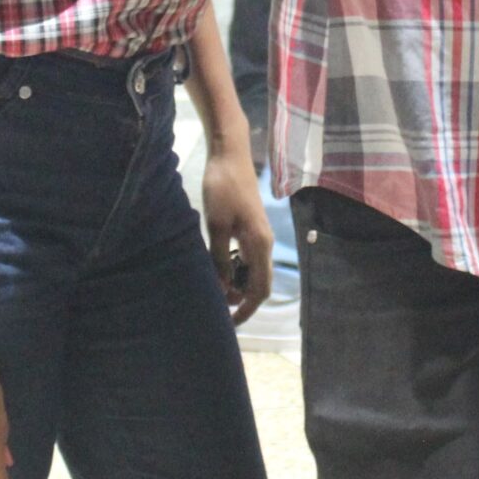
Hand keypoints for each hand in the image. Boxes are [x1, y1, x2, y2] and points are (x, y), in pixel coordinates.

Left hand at [199, 143, 274, 321]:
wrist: (230, 155)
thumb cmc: (222, 188)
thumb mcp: (216, 226)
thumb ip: (218, 259)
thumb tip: (220, 289)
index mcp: (259, 246)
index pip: (260, 289)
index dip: (247, 309)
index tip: (230, 322)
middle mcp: (265, 244)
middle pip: (259, 283)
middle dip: (241, 299)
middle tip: (216, 305)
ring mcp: (259, 235)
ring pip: (252, 271)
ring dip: (236, 283)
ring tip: (214, 286)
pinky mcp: (251, 228)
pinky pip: (247, 257)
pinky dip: (235, 268)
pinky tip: (217, 266)